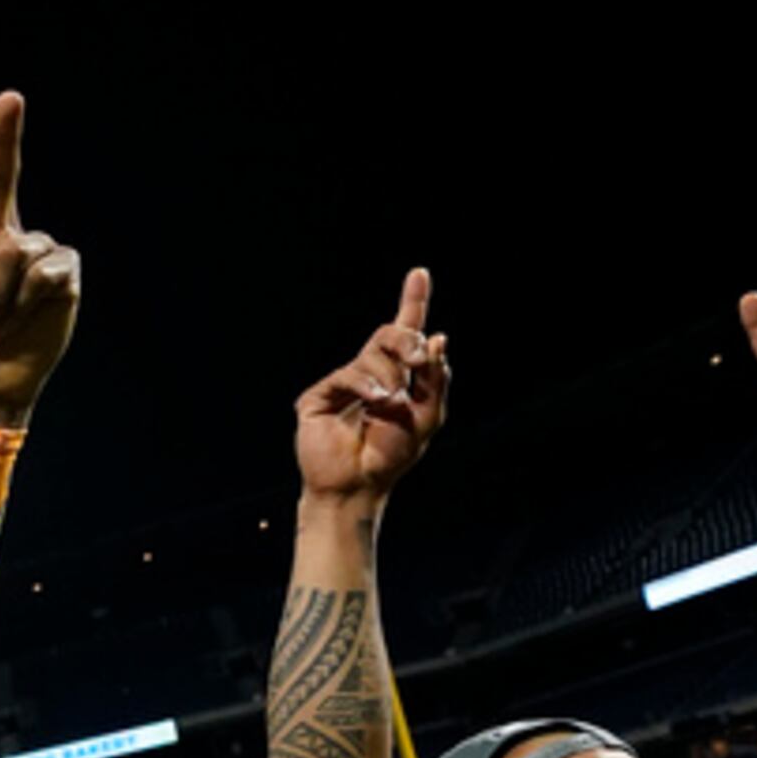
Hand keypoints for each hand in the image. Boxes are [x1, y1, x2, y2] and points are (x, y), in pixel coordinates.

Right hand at [294, 269, 451, 500]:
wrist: (359, 484)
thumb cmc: (392, 455)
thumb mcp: (428, 415)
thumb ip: (435, 379)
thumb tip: (437, 339)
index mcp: (397, 377)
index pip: (405, 334)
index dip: (412, 302)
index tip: (420, 273)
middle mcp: (369, 375)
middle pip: (390, 334)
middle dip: (407, 341)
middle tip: (417, 359)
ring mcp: (343, 384)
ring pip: (373, 355)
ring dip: (391, 377)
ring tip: (391, 403)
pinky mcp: (319, 396)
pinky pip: (349, 374)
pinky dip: (368, 385)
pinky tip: (377, 401)